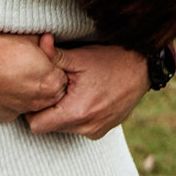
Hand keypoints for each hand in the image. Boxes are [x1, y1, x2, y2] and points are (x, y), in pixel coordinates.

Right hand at [0, 32, 65, 122]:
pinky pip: (10, 111)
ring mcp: (18, 111)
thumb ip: (43, 45)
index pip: (62, 79)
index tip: (41, 62)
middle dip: (43, 85)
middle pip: (49, 96)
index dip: (51, 69)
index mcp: (49, 81)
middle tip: (28, 70)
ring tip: (12, 78)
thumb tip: (48, 42)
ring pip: (30, 106)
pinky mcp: (0, 117)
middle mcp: (36, 101)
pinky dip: (7, 102)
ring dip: (26, 95)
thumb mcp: (27, 38)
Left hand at [24, 44, 148, 139]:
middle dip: (47, 110)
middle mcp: (86, 127)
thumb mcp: (80, 57)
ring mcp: (96, 131)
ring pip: (64, 128)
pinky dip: (77, 115)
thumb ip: (54, 55)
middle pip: (50, 127)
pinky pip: (80, 127)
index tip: (38, 92)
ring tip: (70, 90)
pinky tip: (84, 96)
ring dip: (63, 112)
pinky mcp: (104, 130)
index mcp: (76, 112)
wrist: (144, 68)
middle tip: (53, 88)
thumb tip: (39, 44)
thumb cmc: (111, 60)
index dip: (32, 109)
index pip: (36, 125)